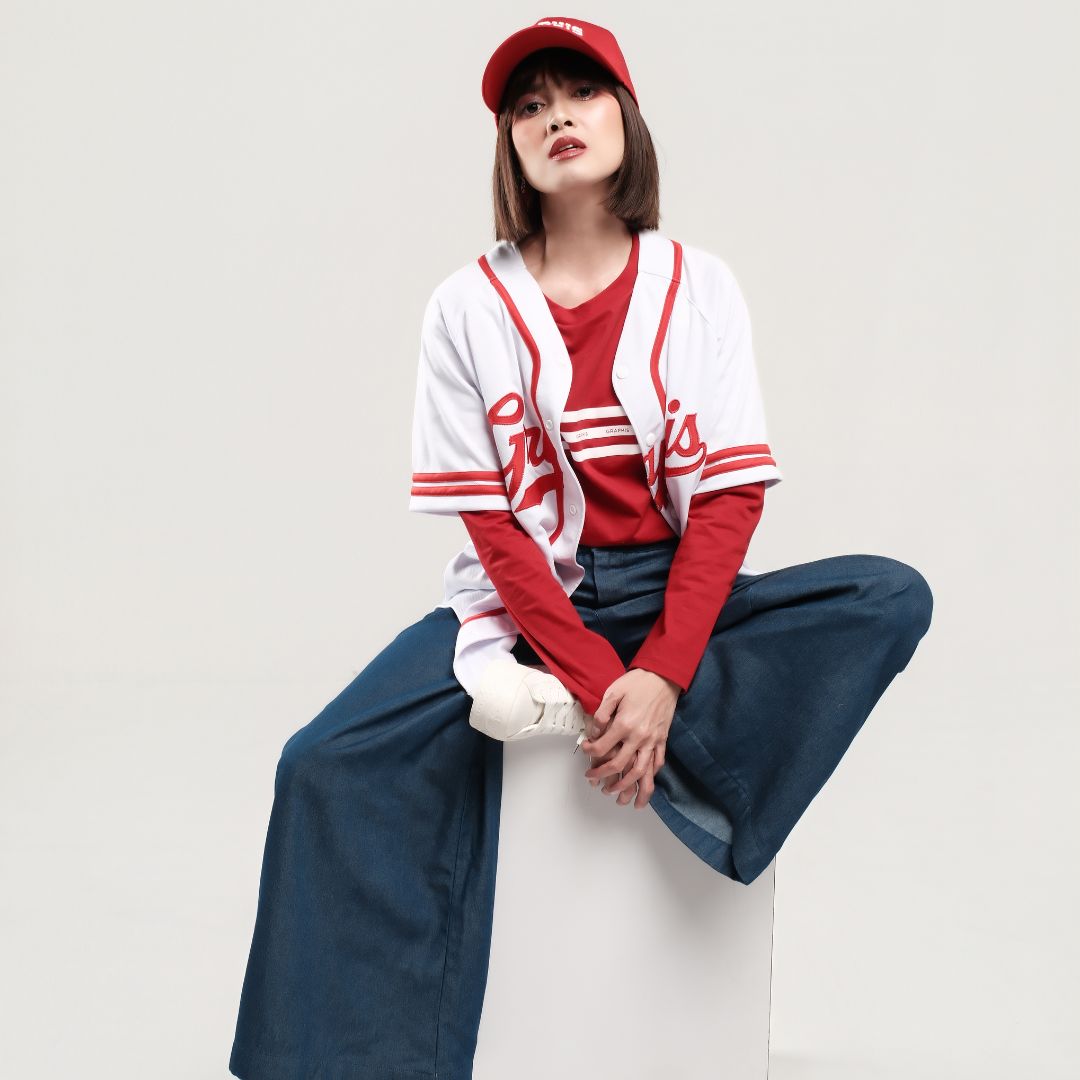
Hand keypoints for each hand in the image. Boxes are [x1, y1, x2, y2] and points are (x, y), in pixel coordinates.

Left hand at [580, 668, 679, 808]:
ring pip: (641, 772)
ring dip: (630, 788)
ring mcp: (652, 740)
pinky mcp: (662, 739)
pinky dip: (650, 775)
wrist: (664, 676)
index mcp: (624, 724)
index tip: (585, 750)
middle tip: (594, 782)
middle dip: (604, 777)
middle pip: (620, 766)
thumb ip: (602, 713)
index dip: (590, 752)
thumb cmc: (637, 682)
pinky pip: (658, 763)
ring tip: (620, 798)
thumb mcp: (613, 691)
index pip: (602, 748)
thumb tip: (594, 732)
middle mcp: (639, 737)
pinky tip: (643, 783)